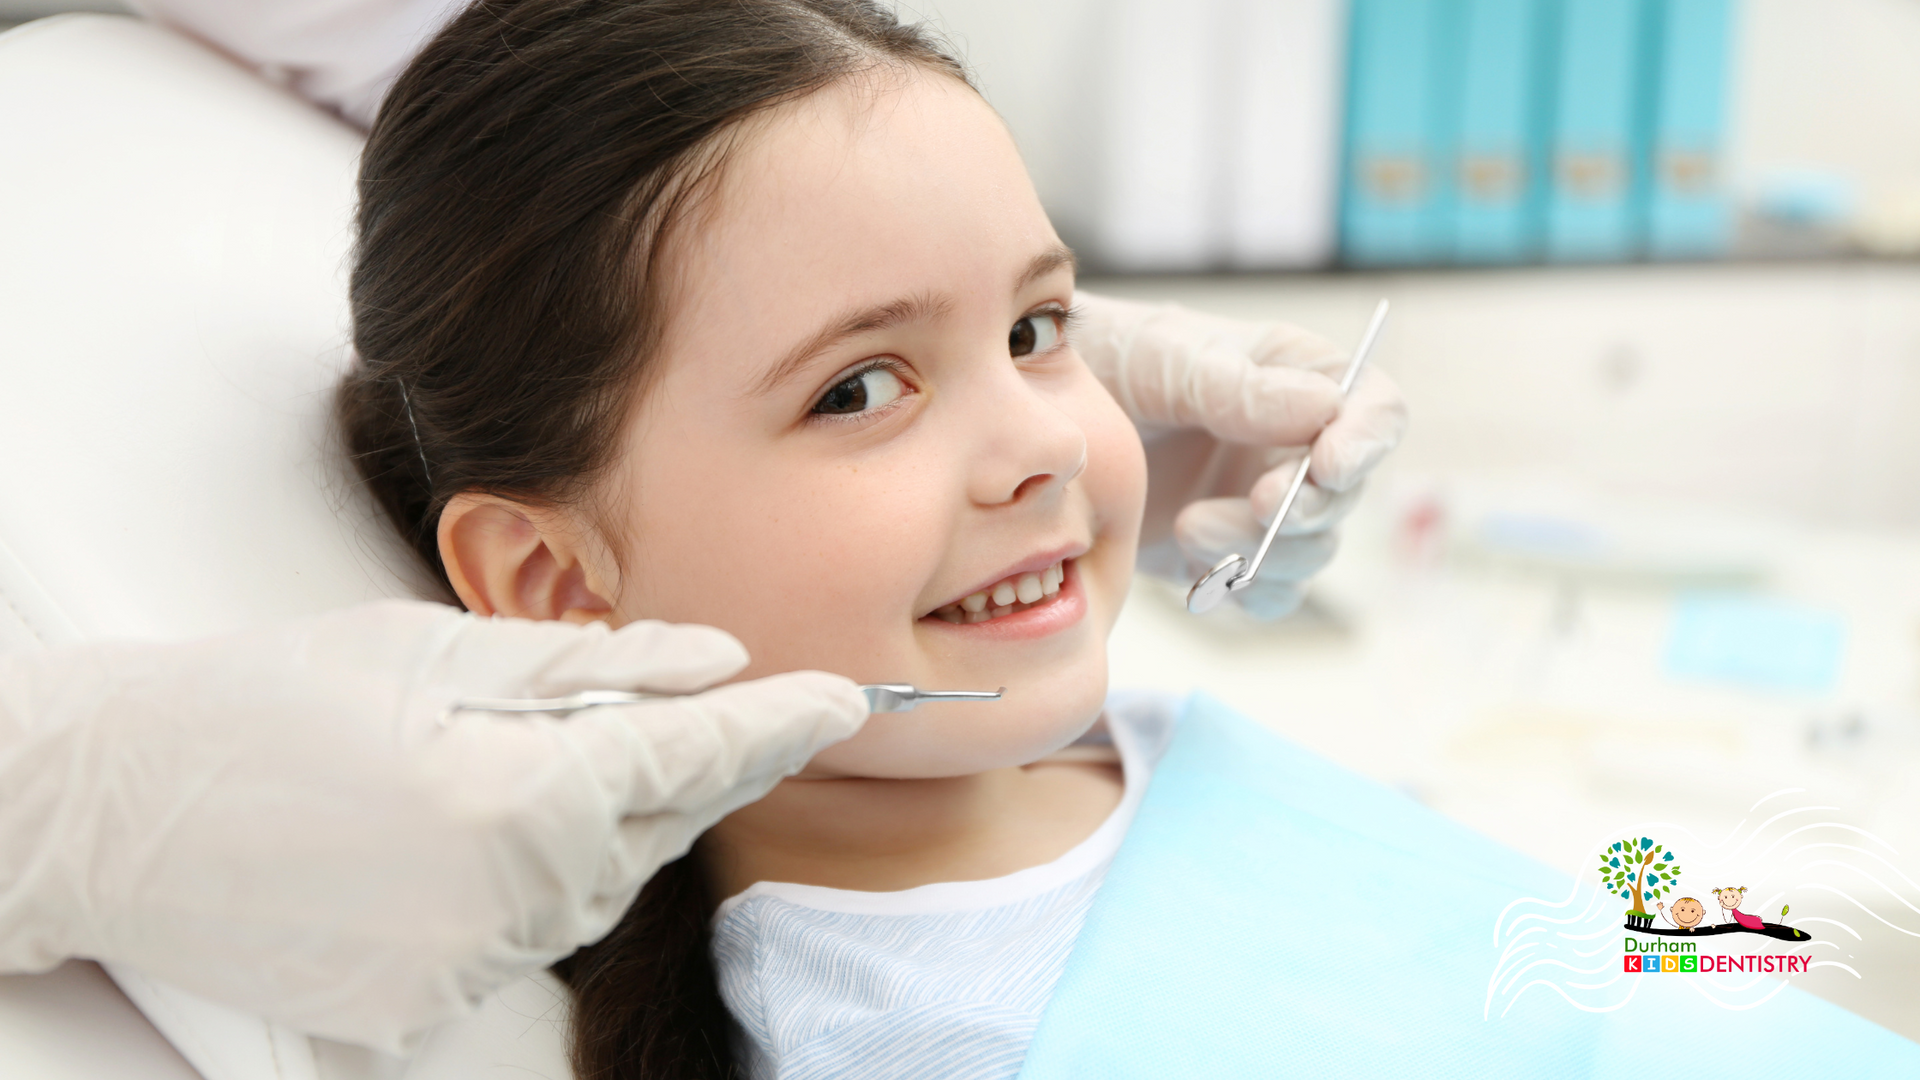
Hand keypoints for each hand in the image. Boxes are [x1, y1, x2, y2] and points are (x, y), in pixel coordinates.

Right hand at [0, 600, 865, 1051]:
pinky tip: (451, 829)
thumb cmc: (263, 704)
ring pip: (594, 887)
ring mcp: (465, 968)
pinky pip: (521, 936)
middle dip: (672, 764)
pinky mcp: (423, 1006)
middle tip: (650, 703)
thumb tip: (711, 661)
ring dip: (590, 824)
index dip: (778, 722)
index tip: (843, 699)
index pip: (696, 758)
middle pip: (653, 830)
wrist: (114, 806)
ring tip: (499, 759)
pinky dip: (520, 881)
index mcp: (522, 795)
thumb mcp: (434, 649)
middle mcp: (512, 901)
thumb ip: (591, 666)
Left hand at [1073, 291, 1406, 617]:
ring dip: (1263, 551)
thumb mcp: (1164, 357)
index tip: (1325, 467)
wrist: (1038, 423)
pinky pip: (1267, 593)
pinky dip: (1244, 591)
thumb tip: (1325, 410)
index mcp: (1299, 377)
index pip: (1375, 410)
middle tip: (1252, 504)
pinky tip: (1198, 572)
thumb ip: (1235, 387)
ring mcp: (1263, 503)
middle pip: (1345, 493)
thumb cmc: (1107, 360)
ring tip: (1188, 526)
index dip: (1365, 443)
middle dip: (1304, 508)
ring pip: (1310, 552)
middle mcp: (1294, 445)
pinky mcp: (1229, 553)